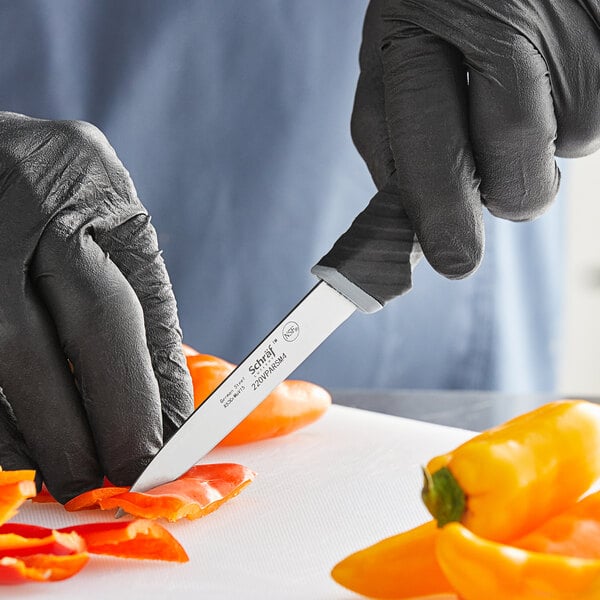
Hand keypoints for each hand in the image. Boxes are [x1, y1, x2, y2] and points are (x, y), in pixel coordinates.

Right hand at [0, 113, 193, 502]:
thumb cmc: (58, 195)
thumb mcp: (110, 227)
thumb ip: (140, 308)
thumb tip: (165, 410)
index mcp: (85, 177)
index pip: (120, 306)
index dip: (143, 388)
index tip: (164, 446)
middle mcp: (18, 195)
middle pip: (63, 330)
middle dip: (104, 417)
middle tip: (124, 477)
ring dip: (36, 433)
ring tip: (71, 476)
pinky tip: (16, 449)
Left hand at [352, 0, 599, 277]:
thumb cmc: (435, 12)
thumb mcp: (389, 57)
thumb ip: (389, 137)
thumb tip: (412, 218)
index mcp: (420, 30)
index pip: (433, 137)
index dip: (443, 207)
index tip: (453, 261)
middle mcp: (501, 19)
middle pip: (518, 156)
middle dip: (509, 190)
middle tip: (500, 172)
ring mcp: (572, 20)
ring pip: (577, 137)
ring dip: (549, 136)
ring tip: (524, 79)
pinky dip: (577, 108)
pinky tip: (553, 66)